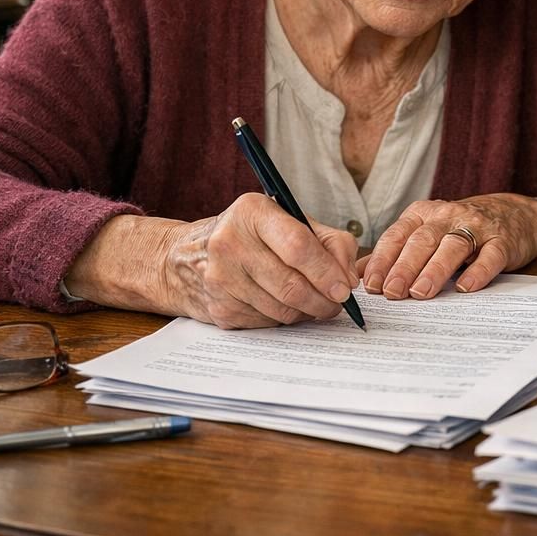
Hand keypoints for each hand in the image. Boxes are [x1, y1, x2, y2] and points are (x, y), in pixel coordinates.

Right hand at [162, 193, 358, 327]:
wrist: (188, 257)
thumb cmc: (252, 236)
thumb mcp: (290, 222)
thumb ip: (330, 242)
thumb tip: (348, 278)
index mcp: (252, 212)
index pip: (298, 246)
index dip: (327, 272)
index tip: (344, 288)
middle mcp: (229, 242)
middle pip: (291, 284)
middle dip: (323, 300)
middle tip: (337, 304)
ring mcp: (220, 278)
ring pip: (281, 310)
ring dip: (306, 313)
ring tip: (314, 304)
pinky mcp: (219, 308)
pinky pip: (266, 323)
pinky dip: (284, 319)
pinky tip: (283, 305)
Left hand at [361, 194, 536, 299]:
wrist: (516, 214)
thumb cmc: (462, 228)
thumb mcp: (427, 231)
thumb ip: (396, 250)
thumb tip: (360, 273)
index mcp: (424, 214)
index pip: (398, 235)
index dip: (383, 260)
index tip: (371, 285)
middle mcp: (448, 216)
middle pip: (422, 240)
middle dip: (404, 267)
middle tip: (391, 293)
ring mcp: (477, 227)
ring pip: (452, 246)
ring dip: (434, 270)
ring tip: (420, 292)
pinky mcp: (502, 241)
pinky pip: (489, 256)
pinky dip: (477, 271)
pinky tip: (464, 288)